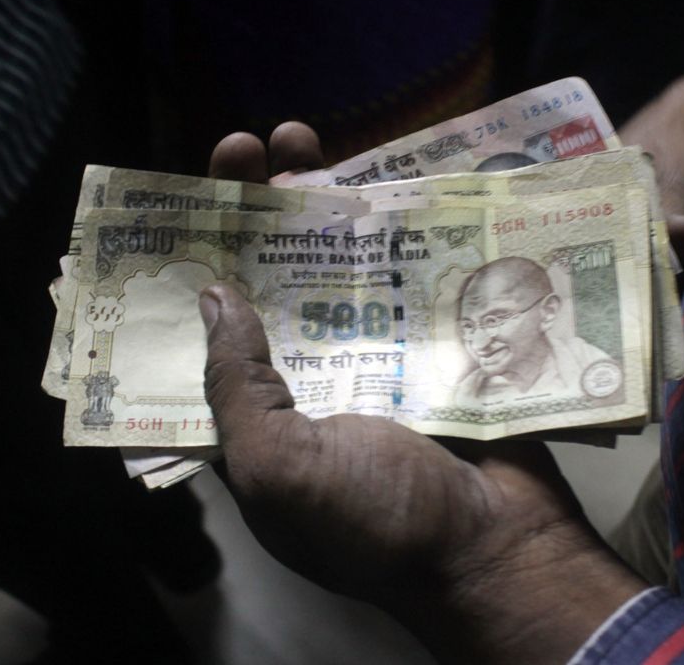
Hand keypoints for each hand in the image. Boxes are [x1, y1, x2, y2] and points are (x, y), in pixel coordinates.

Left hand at [203, 121, 646, 661]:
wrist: (500, 547)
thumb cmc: (377, 521)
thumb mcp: (278, 467)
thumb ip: (235, 385)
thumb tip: (212, 296)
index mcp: (259, 420)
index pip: (209, 330)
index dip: (193, 263)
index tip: (183, 203)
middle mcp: (310, 381)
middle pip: (269, 278)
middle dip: (251, 210)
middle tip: (247, 146)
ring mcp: (376, 357)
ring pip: (337, 264)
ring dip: (317, 200)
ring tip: (301, 136)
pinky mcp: (435, 342)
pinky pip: (407, 273)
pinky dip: (392, 225)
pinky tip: (376, 172)